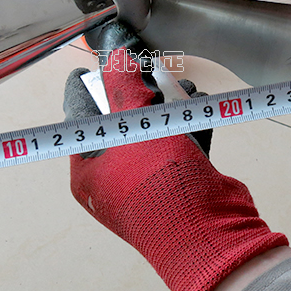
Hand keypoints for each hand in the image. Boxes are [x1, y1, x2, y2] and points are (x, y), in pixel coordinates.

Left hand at [63, 21, 287, 290]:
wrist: (209, 235)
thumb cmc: (159, 184)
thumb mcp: (138, 127)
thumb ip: (124, 88)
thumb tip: (115, 56)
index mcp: (88, 174)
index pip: (81, 120)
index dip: (92, 87)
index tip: (101, 62)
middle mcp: (113, 182)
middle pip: (120, 125)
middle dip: (137, 93)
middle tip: (147, 66)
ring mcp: (147, 185)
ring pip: (152, 134)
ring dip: (167, 107)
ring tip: (181, 82)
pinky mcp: (177, 185)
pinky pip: (176, 147)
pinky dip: (186, 125)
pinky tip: (197, 103)